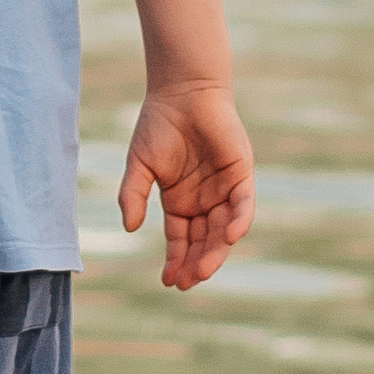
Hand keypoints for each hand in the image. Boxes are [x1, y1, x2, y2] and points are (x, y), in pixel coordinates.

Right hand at [117, 80, 254, 291]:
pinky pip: (243, 204)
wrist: (182, 91)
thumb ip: (134, 195)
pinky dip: (239, 221)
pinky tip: (229, 237)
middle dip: (196, 264)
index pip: (181, 240)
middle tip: (187, 282)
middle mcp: (204, 201)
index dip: (176, 261)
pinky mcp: (241, 175)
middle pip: (203, 241)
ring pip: (223, 229)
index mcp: (180, 202)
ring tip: (203, 271)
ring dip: (215, 250)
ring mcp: (224, 189)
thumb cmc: (158, 125)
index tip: (168, 282)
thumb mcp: (140, 165)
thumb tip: (129, 228)